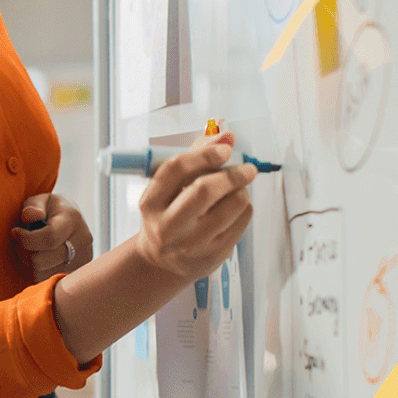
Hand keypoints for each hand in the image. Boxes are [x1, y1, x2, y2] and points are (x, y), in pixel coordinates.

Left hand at [12, 193, 92, 278]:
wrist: (73, 221)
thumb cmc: (52, 210)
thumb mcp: (42, 199)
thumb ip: (33, 206)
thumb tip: (30, 216)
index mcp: (72, 219)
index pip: (49, 237)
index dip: (25, 239)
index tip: (15, 232)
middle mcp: (81, 241)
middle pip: (42, 260)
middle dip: (23, 251)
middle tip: (19, 241)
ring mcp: (81, 260)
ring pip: (41, 273)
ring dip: (27, 262)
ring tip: (29, 249)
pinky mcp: (76, 273)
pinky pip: (46, 280)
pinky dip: (35, 271)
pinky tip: (37, 258)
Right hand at [128, 132, 254, 281]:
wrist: (162, 261)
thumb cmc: (168, 215)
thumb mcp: (169, 189)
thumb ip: (196, 158)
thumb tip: (226, 136)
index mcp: (151, 204)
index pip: (176, 169)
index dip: (204, 154)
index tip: (224, 149)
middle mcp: (168, 226)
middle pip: (204, 190)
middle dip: (232, 174)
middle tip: (246, 169)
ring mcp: (191, 244)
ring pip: (231, 206)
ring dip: (241, 191)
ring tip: (238, 189)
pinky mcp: (213, 255)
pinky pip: (242, 222)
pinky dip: (245, 208)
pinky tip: (235, 208)